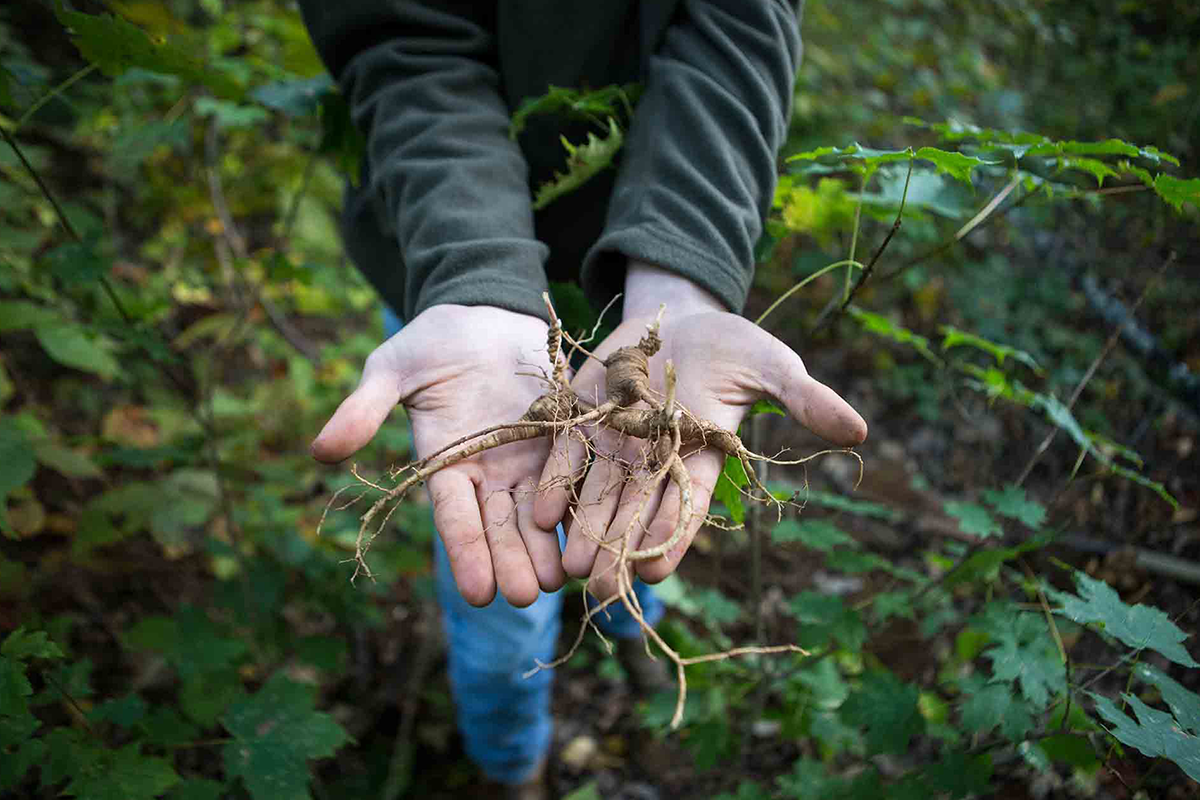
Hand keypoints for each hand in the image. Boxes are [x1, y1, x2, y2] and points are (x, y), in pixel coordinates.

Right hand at [311, 304, 565, 606]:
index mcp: (446, 463)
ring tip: (562, 581)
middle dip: (513, 561)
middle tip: (527, 598)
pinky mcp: (563, 436)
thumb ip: (364, 408)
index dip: (467, 552)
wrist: (484, 312)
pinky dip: (585, 504)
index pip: (454, 517)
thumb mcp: (391, 369)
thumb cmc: (430, 341)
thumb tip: (319, 451)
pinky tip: (599, 533)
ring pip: (540, 512)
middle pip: (501, 525)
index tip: (478, 593)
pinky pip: (576, 474)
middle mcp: (489, 471)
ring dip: (549, 547)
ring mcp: (529, 458)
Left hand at [534, 267, 866, 598]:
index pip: (687, 501)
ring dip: (582, 529)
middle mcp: (657, 456)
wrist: (678, 315)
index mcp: (703, 451)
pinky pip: (567, 455)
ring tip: (568, 566)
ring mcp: (618, 439)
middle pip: (636, 509)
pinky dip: (556, 482)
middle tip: (601, 589)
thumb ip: (805, 399)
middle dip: (618, 549)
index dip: (672, 534)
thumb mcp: (772, 365)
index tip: (656, 568)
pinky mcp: (584, 416)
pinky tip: (541, 512)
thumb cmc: (735, 345)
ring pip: (597, 492)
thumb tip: (859, 431)